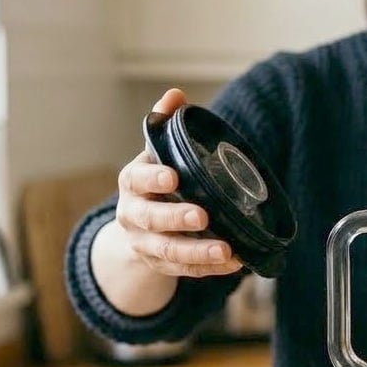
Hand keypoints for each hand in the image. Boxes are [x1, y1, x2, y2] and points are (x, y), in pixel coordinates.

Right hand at [114, 89, 243, 278]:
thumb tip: (175, 95)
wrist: (135, 226)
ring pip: (169, 252)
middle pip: (151, 220)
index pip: (137, 180)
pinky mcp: (163, 266)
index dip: (152, 179)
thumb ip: (165, 125)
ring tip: (226, 250)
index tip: (173, 176)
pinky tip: (235, 263)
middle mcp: (133, 217)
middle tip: (202, 216)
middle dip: (176, 218)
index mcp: (132, 184)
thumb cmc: (154, 181)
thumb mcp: (155, 154)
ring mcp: (146, 245)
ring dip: (198, 253)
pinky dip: (210, 269)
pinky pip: (187, 272)